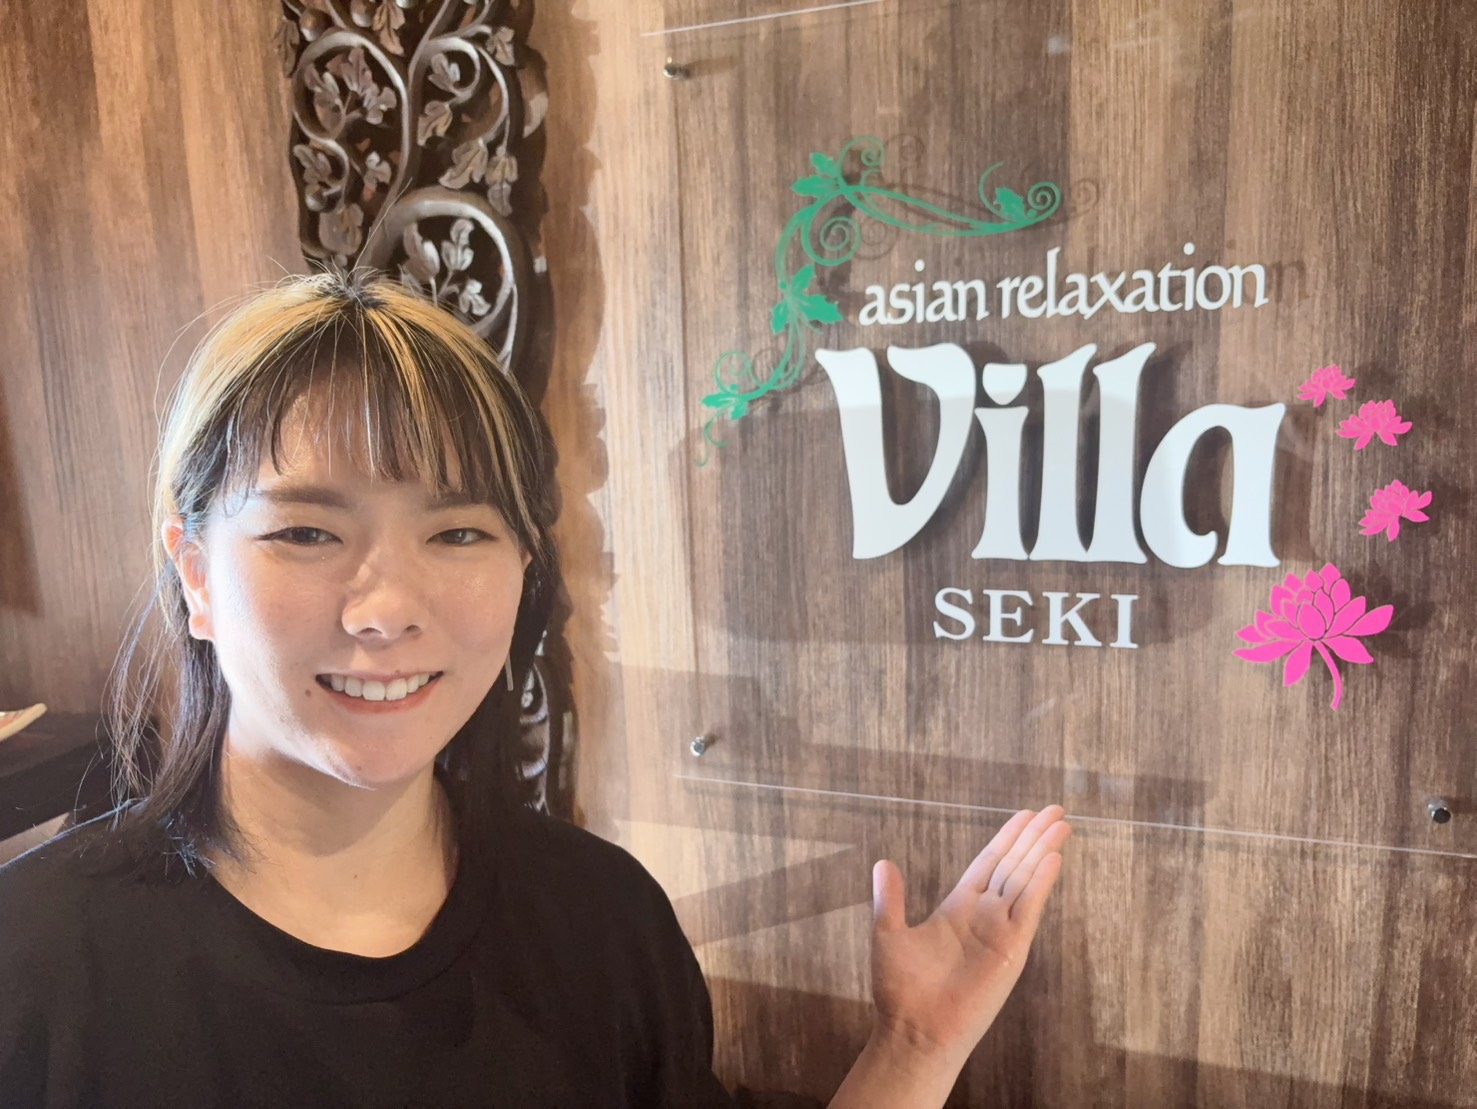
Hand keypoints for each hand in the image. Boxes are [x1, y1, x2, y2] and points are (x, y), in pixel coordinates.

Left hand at [867, 807, 1070, 1065]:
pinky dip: (1042, 882)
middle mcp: (984, 915)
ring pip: (1026, 880)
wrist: (913, 1031)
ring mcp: (999, 931)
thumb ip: (890, 898)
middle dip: (1034, 837)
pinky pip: (1028, 908)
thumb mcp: (888, 933)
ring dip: (1044, 852)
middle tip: (1055, 808)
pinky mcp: (1010, 949)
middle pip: (1014, 865)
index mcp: (958, 908)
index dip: (1008, 838)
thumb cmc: (899, 991)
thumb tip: (883, 863)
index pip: (989, 863)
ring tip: (1061, 823)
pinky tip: (1053, 858)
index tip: (1025, 816)